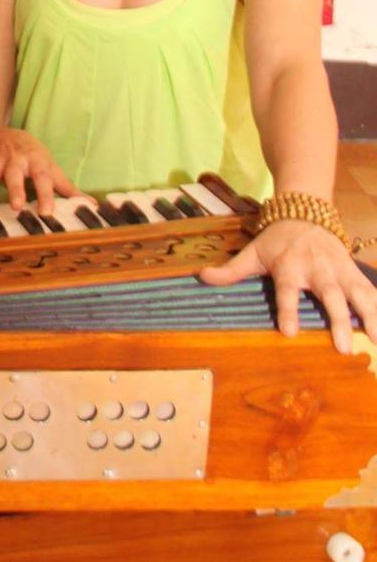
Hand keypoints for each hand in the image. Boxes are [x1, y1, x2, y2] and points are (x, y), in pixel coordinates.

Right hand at [0, 129, 80, 214]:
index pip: (42, 178)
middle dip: (15, 189)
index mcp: (36, 161)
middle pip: (14, 174)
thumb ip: (67, 188)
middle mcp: (15, 160)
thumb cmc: (34, 157)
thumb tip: (91, 205)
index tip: (47, 213)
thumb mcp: (51, 168)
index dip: (45, 195)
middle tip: (17, 207)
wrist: (9, 136)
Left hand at [200, 221, 376, 354]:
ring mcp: (340, 270)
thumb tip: (202, 277)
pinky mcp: (354, 272)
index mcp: (289, 265)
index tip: (290, 333)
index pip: (287, 291)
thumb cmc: (275, 241)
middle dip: (338, 321)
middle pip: (329, 295)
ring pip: (358, 293)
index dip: (287, 310)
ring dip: (370, 316)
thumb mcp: (252, 252)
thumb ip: (231, 269)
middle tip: (343, 347)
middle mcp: (317, 268)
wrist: (305, 214)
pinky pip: (371, 291)